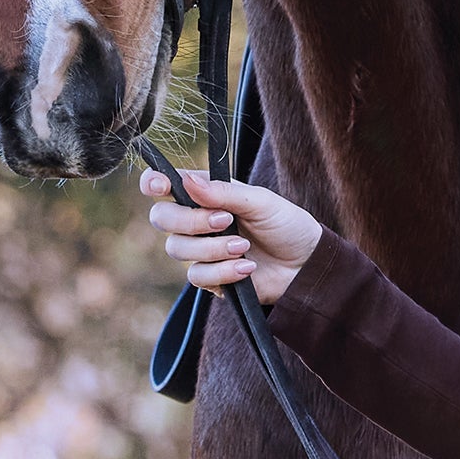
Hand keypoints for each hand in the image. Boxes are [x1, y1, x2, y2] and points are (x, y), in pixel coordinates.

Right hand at [140, 167, 322, 306]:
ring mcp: (200, 250)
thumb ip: (224, 192)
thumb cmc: (286, 225)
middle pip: (161, 218)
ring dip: (212, 248)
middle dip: (189, 220)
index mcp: (206, 195)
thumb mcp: (261, 202)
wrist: (306, 264)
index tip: (161, 187)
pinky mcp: (209, 277)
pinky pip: (197, 276)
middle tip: (225, 221)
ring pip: (177, 248)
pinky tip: (247, 267)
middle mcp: (196, 221)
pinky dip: (222, 271)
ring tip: (244, 247)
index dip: (153, 183)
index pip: (164, 185)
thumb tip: (187, 180)